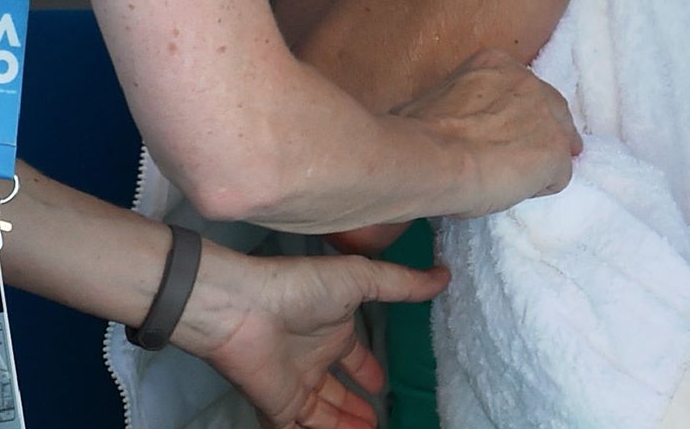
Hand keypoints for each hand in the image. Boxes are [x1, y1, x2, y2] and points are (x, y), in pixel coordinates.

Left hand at [180, 242, 447, 428]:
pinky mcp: (280, 410)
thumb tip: (444, 277)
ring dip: (346, 426)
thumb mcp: (360, 279)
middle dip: (356, 406)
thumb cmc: (302, 288)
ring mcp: (296, 385)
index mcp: (332, 328)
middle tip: (379, 420)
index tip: (383, 383)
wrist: (245, 310)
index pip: (353, 356)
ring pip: (324, 416)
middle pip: (338, 391)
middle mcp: (313, 358)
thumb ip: (401, 284)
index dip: (367, 370)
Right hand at [391, 48, 580, 216]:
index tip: (501, 132)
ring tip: (515, 180)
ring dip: (540, 159)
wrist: (432, 158)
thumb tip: (438, 121)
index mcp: (495, 63)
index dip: (514, 113)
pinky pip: (558, 175)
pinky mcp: (556, 152)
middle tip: (517, 157)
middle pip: (549, 108)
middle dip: (537, 131)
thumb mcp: (432, 98)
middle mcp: (528, 81)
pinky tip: (517, 192)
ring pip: (558, 141)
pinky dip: (542, 186)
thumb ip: (452, 102)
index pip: (518, 87)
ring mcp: (546, 115)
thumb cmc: (418, 131)